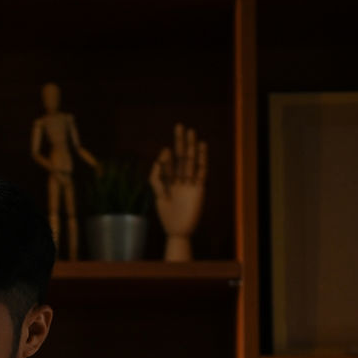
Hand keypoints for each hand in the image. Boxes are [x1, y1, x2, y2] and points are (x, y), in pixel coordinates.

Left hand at [149, 123, 206, 260]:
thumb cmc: (167, 216)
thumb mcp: (158, 196)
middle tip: (179, 126)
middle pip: (181, 158)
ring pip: (191, 162)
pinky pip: (201, 171)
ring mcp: (190, 183)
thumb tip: (157, 160)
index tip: (166, 149)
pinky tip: (202, 146)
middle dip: (180, 143)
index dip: (167, 157)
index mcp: (170, 183)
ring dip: (191, 147)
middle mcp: (181, 181)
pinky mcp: (199, 188)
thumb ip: (156, 179)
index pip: (169, 165)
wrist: (178, 231)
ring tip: (191, 132)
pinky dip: (202, 159)